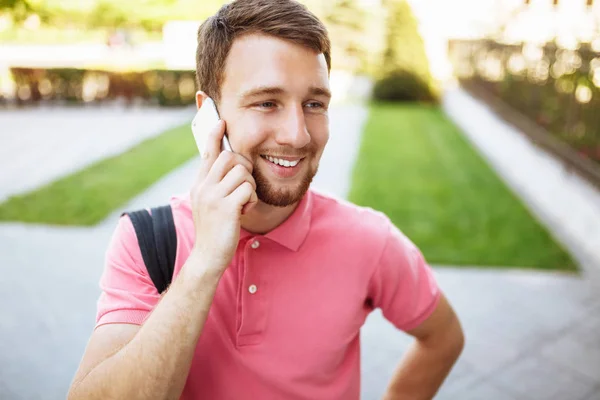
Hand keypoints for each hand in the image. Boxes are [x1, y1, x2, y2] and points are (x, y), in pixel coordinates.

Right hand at [189, 120, 257, 272]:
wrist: (208, 256)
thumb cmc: (214, 230)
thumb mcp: (208, 203)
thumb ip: (215, 185)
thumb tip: (228, 165)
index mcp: (199, 184)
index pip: (207, 152)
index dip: (214, 135)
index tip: (220, 120)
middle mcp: (203, 186)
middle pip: (230, 156)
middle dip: (244, 167)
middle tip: (244, 185)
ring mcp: (212, 196)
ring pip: (242, 172)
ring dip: (249, 186)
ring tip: (243, 202)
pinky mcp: (226, 206)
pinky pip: (248, 189)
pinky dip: (252, 200)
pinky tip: (244, 211)